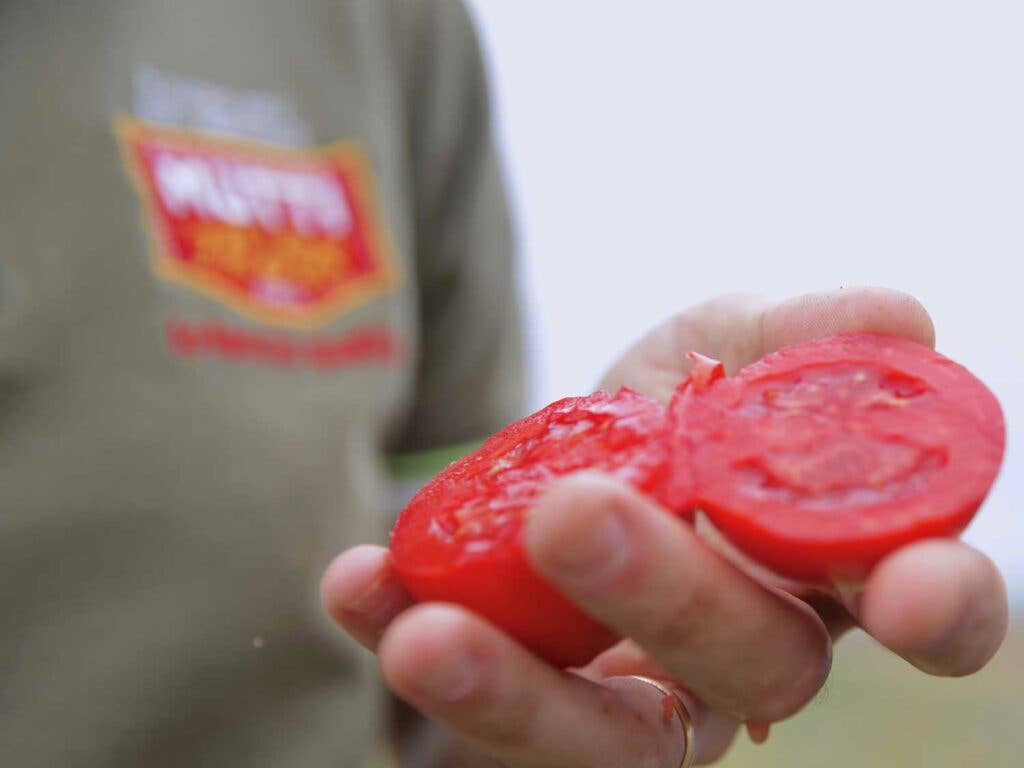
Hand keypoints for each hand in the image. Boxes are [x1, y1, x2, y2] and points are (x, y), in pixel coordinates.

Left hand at [321, 287, 1007, 765]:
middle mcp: (751, 649)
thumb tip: (894, 319)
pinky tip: (356, 583)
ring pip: (606, 736)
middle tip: (575, 514)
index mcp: (829, 561)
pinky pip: (483, 699)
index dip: (941, 606)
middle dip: (668, 595)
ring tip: (427, 631)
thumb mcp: (731, 339)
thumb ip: (799, 335)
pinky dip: (408, 633)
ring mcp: (646, 695)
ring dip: (514, 688)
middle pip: (749, 664)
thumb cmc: (683, 399)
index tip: (913, 591)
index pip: (926, 606)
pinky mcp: (544, 704)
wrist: (580, 440)